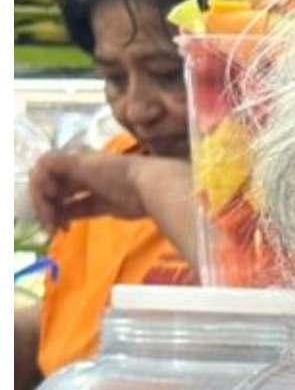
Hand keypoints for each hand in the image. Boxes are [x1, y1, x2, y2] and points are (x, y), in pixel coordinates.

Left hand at [28, 149, 189, 231]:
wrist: (156, 186)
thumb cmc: (149, 199)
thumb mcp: (113, 209)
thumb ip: (89, 210)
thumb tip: (67, 221)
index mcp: (99, 181)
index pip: (69, 193)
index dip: (60, 210)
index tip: (61, 229)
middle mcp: (86, 170)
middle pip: (55, 185)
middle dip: (47, 208)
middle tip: (51, 228)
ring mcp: (81, 163)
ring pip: (46, 175)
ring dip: (42, 199)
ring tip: (51, 219)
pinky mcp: (76, 159)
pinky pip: (46, 164)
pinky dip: (43, 182)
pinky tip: (54, 200)